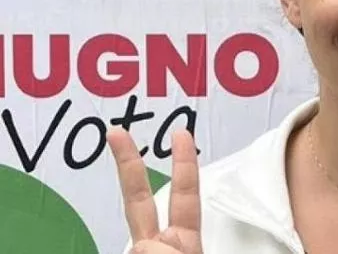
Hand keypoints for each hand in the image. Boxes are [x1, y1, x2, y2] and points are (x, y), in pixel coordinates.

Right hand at [107, 128, 203, 253]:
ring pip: (138, 247)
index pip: (184, 193)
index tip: (179, 133)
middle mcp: (158, 245)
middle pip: (138, 198)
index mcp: (183, 239)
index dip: (183, 162)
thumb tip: (142, 246)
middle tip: (117, 132)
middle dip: (128, 164)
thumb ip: (171, 251)